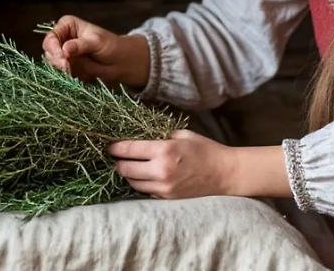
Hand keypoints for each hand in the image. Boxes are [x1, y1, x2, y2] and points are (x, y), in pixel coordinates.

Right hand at [42, 15, 149, 86]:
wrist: (121, 61)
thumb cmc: (110, 45)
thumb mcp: (96, 42)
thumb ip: (80, 45)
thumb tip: (65, 50)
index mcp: (67, 25)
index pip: (51, 36)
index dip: (53, 47)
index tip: (62, 57)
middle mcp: (62, 38)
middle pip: (48, 50)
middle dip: (56, 60)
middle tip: (67, 67)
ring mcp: (64, 53)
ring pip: (53, 63)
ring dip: (62, 69)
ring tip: (74, 70)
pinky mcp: (67, 66)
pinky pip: (61, 73)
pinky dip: (69, 75)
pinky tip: (79, 74)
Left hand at [107, 130, 237, 198]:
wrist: (225, 174)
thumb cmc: (205, 150)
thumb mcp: (182, 135)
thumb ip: (159, 135)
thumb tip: (137, 135)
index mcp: (164, 151)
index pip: (128, 150)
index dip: (115, 147)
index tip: (109, 145)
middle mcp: (160, 171)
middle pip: (124, 169)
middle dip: (118, 161)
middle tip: (117, 155)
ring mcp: (163, 188)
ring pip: (132, 182)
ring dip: (128, 173)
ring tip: (130, 165)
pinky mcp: (166, 198)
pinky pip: (145, 191)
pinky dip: (141, 183)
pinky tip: (145, 174)